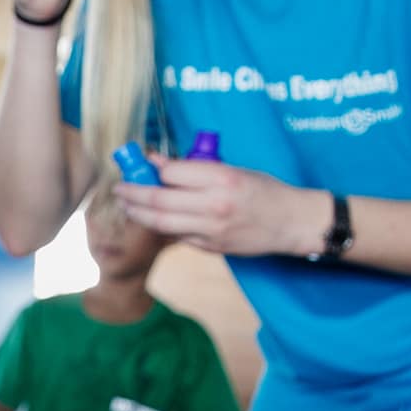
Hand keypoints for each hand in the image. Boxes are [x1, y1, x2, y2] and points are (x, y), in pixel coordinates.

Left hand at [114, 157, 322, 256]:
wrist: (290, 222)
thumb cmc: (264, 191)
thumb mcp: (235, 170)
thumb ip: (197, 169)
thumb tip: (160, 164)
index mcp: (223, 179)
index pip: (173, 172)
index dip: (152, 169)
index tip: (140, 165)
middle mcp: (214, 205)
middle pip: (159, 199)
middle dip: (133, 193)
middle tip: (119, 189)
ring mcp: (211, 229)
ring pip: (162, 222)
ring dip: (139, 213)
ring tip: (127, 205)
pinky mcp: (211, 247)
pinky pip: (177, 236)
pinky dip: (161, 226)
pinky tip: (152, 219)